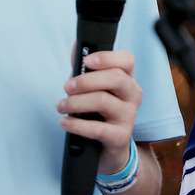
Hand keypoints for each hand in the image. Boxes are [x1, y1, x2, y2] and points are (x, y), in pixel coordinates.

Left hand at [57, 50, 141, 173]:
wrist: (109, 149)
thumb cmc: (99, 114)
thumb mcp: (93, 89)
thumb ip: (85, 69)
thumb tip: (77, 45)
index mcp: (127, 79)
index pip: (127, 60)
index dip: (107, 57)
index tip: (87, 61)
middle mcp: (132, 95)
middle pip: (116, 78)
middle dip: (87, 81)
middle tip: (67, 87)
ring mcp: (129, 116)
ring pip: (103, 101)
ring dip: (76, 103)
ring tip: (61, 106)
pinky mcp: (120, 136)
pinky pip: (98, 128)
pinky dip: (77, 125)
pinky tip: (65, 123)